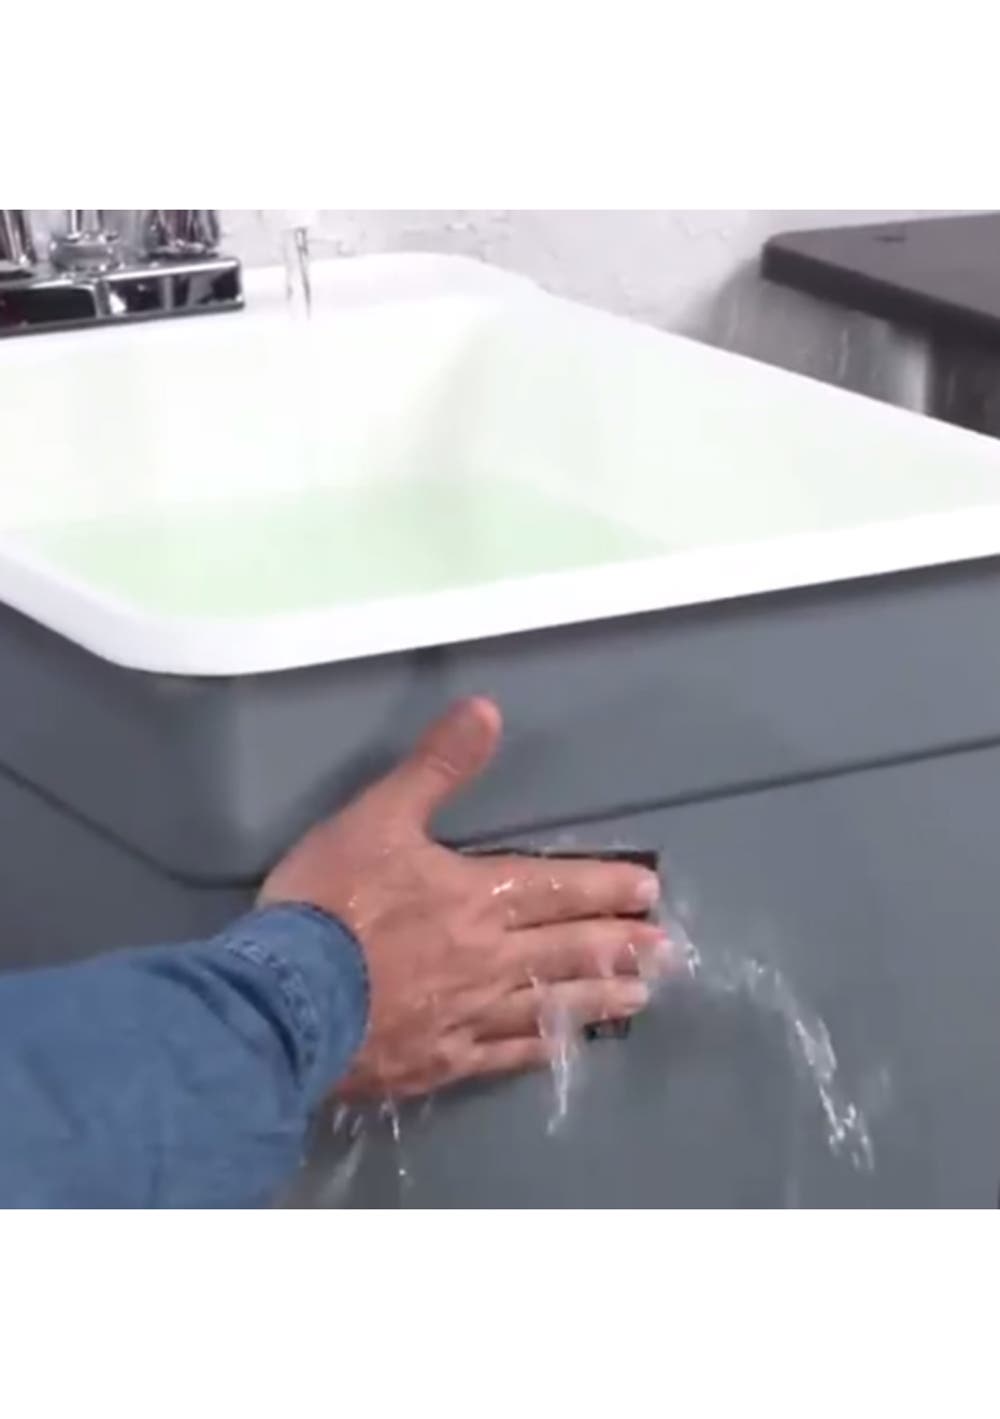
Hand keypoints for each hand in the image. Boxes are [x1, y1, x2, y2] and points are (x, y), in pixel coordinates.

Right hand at [260, 698, 671, 1098]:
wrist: (285, 1003)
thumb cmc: (331, 903)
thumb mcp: (376, 817)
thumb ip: (434, 767)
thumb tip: (486, 711)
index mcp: (477, 897)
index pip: (556, 889)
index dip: (603, 887)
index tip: (649, 891)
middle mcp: (489, 958)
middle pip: (567, 950)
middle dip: (618, 945)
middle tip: (665, 950)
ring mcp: (468, 1016)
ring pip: (549, 1005)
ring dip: (597, 999)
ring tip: (639, 998)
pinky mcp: (441, 1062)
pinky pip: (504, 1056)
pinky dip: (538, 1050)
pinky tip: (561, 1050)